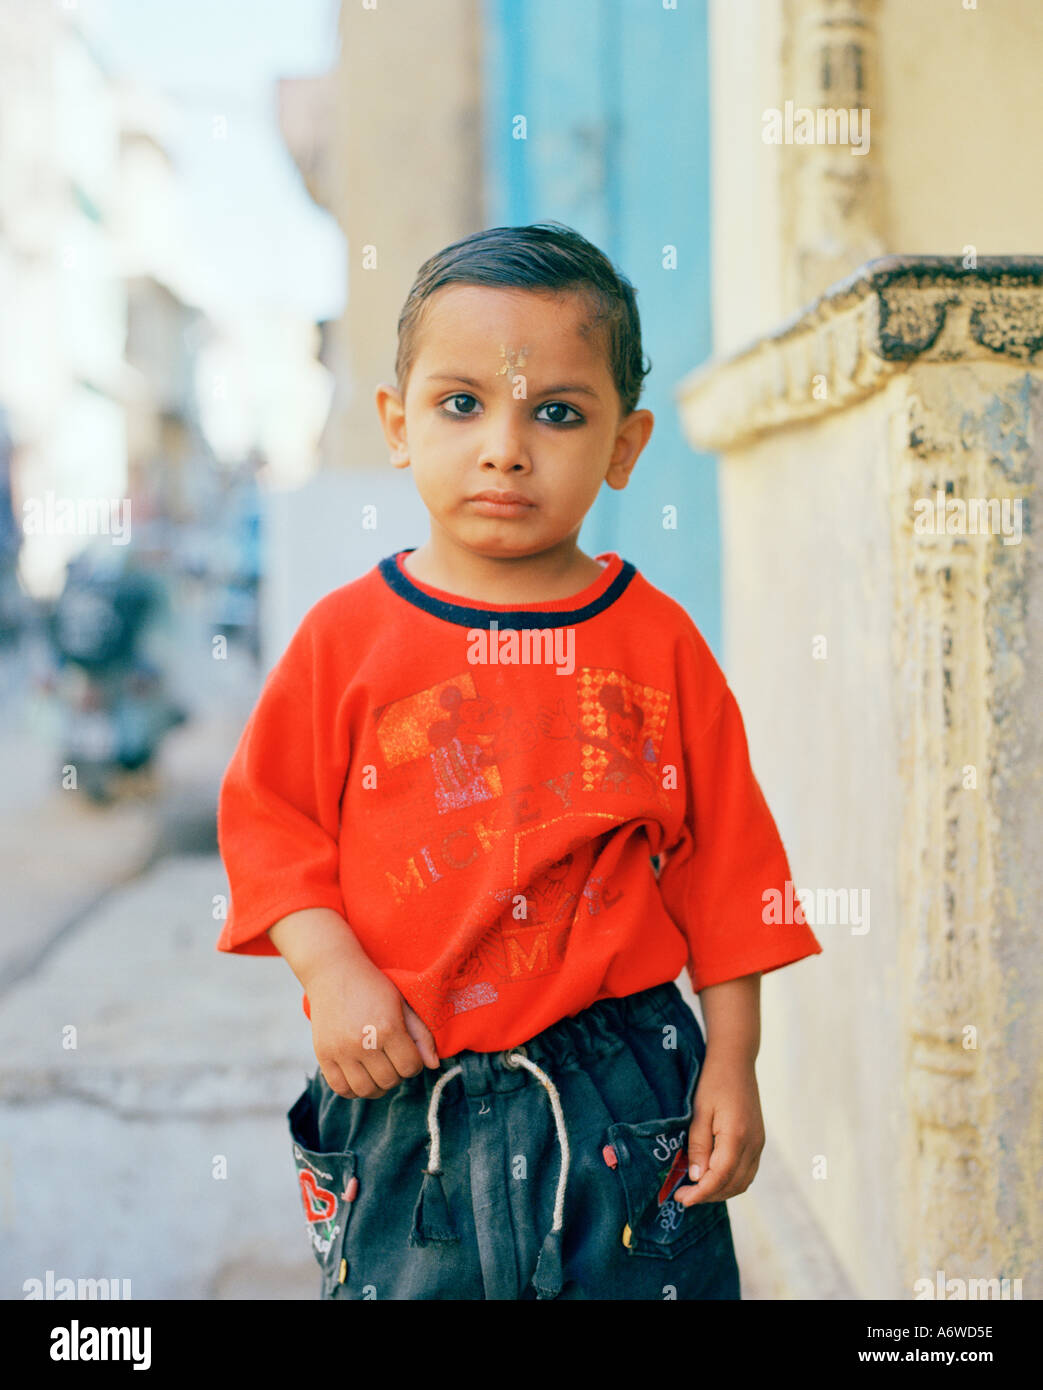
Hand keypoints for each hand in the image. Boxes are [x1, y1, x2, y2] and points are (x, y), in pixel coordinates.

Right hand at [304, 953, 439, 1098]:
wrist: (334, 972)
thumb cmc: (373, 987)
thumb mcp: (402, 1004)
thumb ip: (421, 1035)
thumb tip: (434, 1065)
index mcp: (388, 1027)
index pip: (410, 1067)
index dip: (414, 1064)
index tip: (408, 1054)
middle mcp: (363, 1042)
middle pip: (389, 1080)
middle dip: (397, 1074)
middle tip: (393, 1060)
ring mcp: (341, 1051)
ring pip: (366, 1090)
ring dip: (377, 1085)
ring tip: (378, 1071)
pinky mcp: (323, 1055)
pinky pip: (340, 1088)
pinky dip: (353, 1089)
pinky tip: (359, 1076)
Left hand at [672, 1050, 764, 1204]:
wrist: (735, 1062)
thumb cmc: (713, 1082)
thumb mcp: (699, 1112)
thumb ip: (699, 1146)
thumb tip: (697, 1178)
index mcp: (737, 1136)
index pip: (720, 1177)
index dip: (701, 1193)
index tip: (681, 1199)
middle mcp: (753, 1144)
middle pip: (733, 1185)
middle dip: (708, 1196)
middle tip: (683, 1195)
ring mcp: (758, 1144)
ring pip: (742, 1182)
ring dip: (720, 1191)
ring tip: (696, 1189)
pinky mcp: (758, 1142)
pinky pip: (747, 1172)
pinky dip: (730, 1181)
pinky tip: (712, 1177)